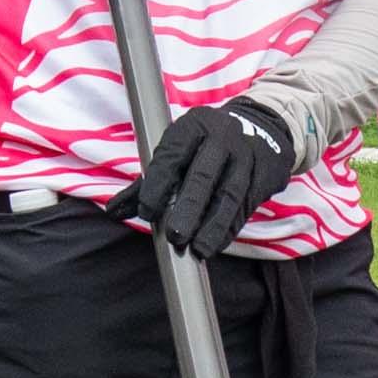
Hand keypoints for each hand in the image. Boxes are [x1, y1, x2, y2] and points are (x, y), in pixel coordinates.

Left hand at [128, 96, 299, 259]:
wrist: (261, 128)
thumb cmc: (204, 145)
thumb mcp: (176, 151)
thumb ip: (146, 182)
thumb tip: (114, 211)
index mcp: (192, 127)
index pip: (171, 156)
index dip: (157, 185)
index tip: (146, 212)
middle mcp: (221, 137)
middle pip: (204, 176)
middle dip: (189, 208)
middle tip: (175, 236)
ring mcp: (246, 156)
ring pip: (229, 194)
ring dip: (213, 225)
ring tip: (199, 250)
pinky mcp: (263, 175)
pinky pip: (245, 206)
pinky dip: (230, 228)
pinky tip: (216, 244)